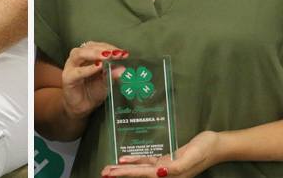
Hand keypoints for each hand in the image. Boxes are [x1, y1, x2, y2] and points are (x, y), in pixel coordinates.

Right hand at [60, 41, 125, 120]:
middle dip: (103, 49)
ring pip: (80, 54)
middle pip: (88, 47)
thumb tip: (124, 68)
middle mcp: (77, 58)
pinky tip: (98, 67)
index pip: (97, 46)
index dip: (110, 48)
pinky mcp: (68, 78)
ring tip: (107, 56)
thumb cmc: (93, 91)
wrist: (82, 106)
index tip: (123, 53)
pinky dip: (88, 68)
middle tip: (116, 54)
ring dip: (94, 54)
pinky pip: (78, 71)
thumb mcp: (106, 81)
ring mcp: (71, 67)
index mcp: (87, 56)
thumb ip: (113, 74)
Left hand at [102, 131, 220, 177]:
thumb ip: (177, 167)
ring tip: (109, 169)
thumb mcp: (192, 156)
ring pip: (141, 169)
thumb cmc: (205, 149)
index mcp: (172, 175)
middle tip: (103, 172)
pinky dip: (136, 161)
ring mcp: (166, 168)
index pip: (144, 174)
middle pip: (139, 174)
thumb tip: (161, 172)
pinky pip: (148, 162)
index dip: (127, 174)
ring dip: (125, 169)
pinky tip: (125, 160)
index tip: (112, 173)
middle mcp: (167, 174)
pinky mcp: (167, 161)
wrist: (216, 145)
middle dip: (121, 174)